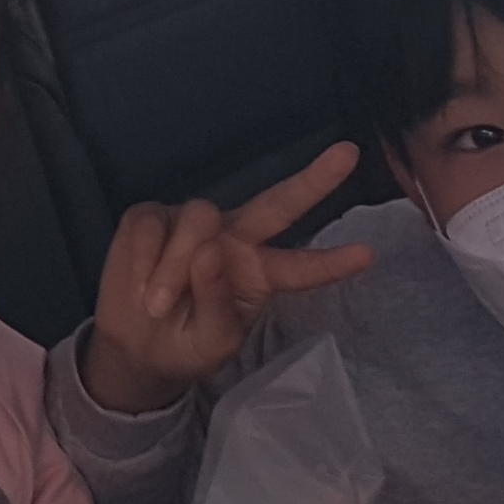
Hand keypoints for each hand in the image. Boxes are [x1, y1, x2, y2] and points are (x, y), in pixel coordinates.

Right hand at [79, 140, 376, 416]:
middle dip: (313, 181)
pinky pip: (151, 226)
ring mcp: (194, 222)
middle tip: (348, 155)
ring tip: (159, 305)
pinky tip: (140, 286)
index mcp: (261, 273)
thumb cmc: (187, 343)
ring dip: (177, 267)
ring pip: (199, 220)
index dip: (331, 262)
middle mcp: (236, 237)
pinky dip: (143, 260)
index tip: (367, 255)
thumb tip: (208, 252)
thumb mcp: (211, 342)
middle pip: (278, 204)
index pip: (301, 265)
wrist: (137, 348)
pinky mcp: (151, 217)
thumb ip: (218, 304)